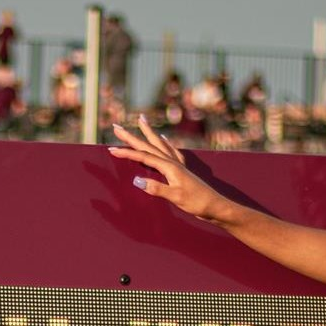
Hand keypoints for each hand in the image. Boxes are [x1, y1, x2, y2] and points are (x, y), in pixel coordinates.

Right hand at [107, 114, 228, 222]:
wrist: (214, 205)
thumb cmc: (196, 202)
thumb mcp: (175, 197)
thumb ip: (157, 188)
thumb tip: (136, 180)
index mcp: (169, 167)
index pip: (143, 157)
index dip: (126, 153)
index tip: (111, 149)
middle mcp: (173, 162)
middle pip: (148, 145)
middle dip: (132, 136)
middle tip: (117, 126)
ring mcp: (178, 164)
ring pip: (159, 144)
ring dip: (148, 132)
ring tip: (141, 120)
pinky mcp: (182, 169)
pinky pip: (171, 151)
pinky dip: (165, 143)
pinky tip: (164, 139)